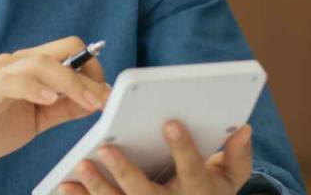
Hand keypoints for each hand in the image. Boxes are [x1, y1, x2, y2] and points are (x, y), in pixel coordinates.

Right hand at [0, 36, 111, 174]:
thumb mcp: (33, 121)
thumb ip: (61, 109)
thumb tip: (93, 101)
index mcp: (26, 68)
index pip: (70, 53)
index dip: (93, 71)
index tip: (105, 96)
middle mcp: (15, 63)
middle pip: (64, 48)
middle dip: (90, 71)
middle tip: (103, 99)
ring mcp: (0, 73)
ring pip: (45, 62)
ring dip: (73, 82)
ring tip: (89, 103)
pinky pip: (15, 80)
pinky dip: (36, 88)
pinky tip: (49, 101)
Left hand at [56, 121, 253, 194]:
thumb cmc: (212, 191)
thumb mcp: (231, 177)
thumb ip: (238, 154)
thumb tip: (243, 128)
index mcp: (198, 190)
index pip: (192, 170)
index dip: (182, 148)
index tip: (170, 122)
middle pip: (146, 193)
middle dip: (125, 171)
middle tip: (106, 147)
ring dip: (98, 187)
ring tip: (80, 165)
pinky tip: (66, 184)